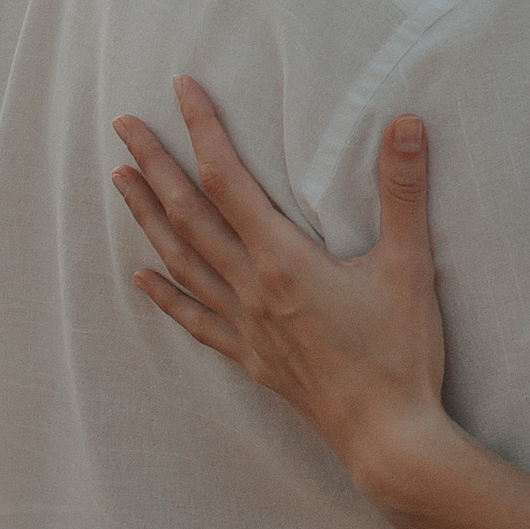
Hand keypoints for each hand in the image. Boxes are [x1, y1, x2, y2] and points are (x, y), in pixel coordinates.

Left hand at [114, 86, 454, 503]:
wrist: (387, 439)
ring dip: (148, 218)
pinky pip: (196, 321)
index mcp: (282, 261)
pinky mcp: (252, 359)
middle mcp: (251, 290)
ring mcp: (246, 327)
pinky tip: (142, 279)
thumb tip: (406, 121)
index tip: (180, 89)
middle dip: (155, 165)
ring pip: (182, 262)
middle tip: (123, 125)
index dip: (203, 130)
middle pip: (189, 215)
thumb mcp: (409, 265)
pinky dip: (166, 296)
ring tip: (120, 180)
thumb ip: (404, 190)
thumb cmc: (400, 353)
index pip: (228, 180)